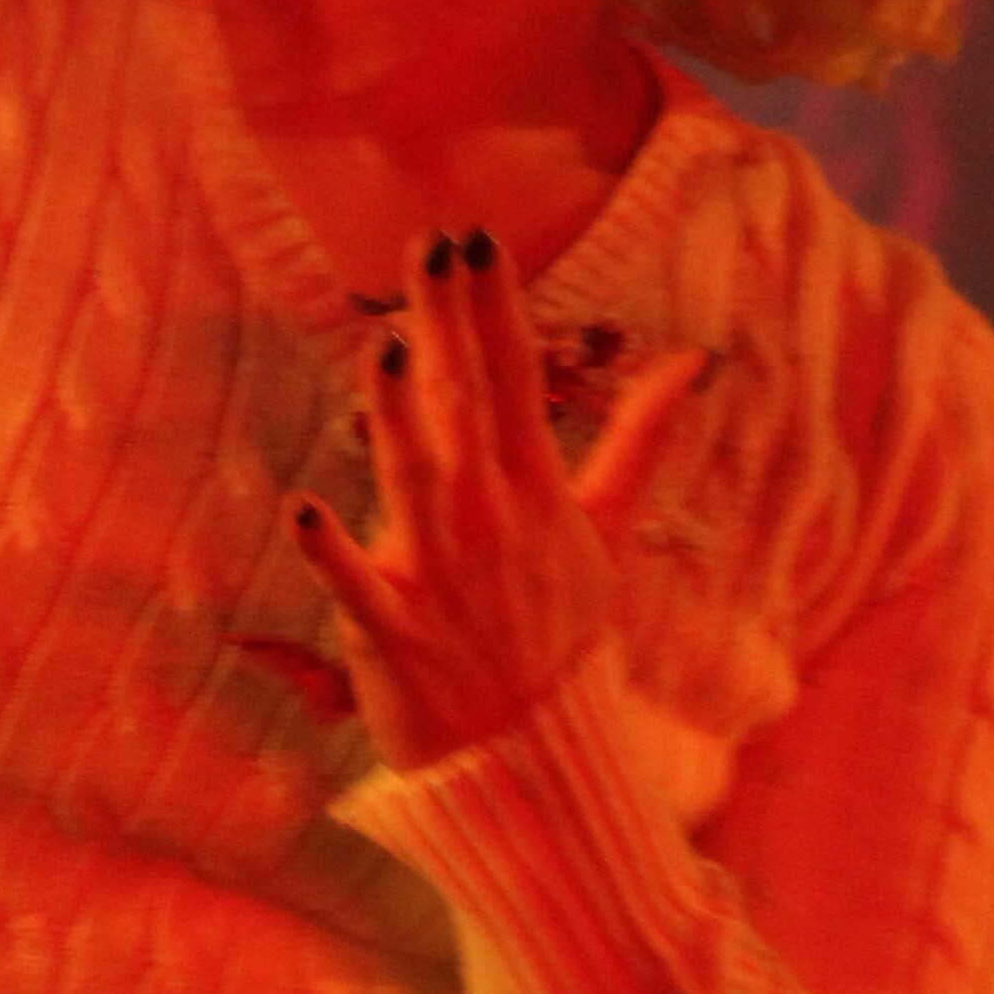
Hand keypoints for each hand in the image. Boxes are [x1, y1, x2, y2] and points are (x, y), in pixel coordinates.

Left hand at [293, 227, 702, 771]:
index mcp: (535, 492)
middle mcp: (488, 524)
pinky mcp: (393, 638)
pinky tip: (300, 509)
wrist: (536, 756)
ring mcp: (440, 579)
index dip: (494, 308)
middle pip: (465, 409)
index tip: (476, 237)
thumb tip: (692, 358)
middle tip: (429, 248)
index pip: (515, 380)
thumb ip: (639, 439)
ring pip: (413, 484)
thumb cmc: (559, 638)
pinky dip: (329, 554)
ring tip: (380, 351)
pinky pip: (356, 590)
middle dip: (448, 329)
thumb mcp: (607, 533)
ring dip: (396, 420)